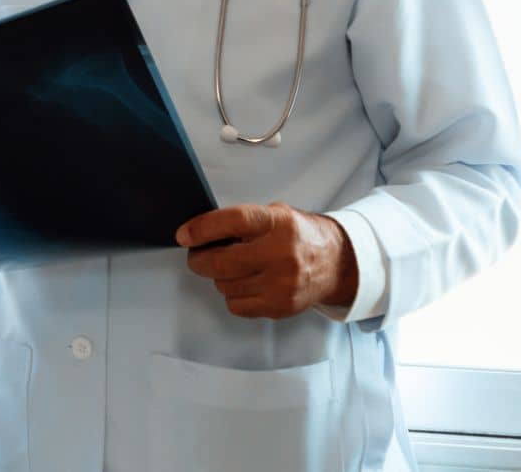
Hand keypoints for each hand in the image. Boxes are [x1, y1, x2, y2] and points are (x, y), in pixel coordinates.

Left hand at [176, 202, 356, 318]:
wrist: (337, 263)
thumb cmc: (299, 235)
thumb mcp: (275, 214)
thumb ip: (242, 221)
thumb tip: (199, 232)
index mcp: (277, 223)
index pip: (232, 222)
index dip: (201, 229)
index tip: (183, 235)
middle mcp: (281, 254)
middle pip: (221, 262)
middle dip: (199, 259)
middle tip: (196, 255)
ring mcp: (282, 284)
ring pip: (225, 286)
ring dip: (218, 277)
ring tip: (230, 267)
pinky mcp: (281, 306)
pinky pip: (237, 305)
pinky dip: (232, 295)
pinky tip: (244, 283)